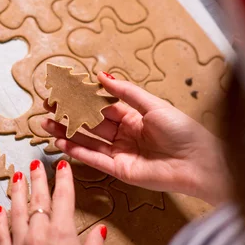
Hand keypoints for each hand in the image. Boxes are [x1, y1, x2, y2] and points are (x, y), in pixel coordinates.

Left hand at [0, 160, 105, 244]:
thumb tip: (99, 232)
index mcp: (62, 233)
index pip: (63, 197)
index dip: (64, 179)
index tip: (62, 166)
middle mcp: (39, 234)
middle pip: (38, 199)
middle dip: (37, 179)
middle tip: (34, 164)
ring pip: (16, 212)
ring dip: (16, 192)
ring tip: (16, 177)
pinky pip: (1, 235)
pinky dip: (0, 220)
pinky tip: (0, 209)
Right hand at [42, 72, 229, 205]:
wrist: (199, 162)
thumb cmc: (183, 131)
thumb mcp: (153, 104)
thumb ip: (125, 92)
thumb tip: (102, 75)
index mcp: (133, 117)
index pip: (101, 106)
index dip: (81, 100)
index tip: (62, 92)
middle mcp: (124, 135)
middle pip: (90, 124)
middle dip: (69, 116)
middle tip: (47, 108)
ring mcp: (121, 153)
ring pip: (88, 141)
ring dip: (67, 133)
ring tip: (45, 124)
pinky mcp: (120, 170)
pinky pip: (94, 159)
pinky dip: (77, 151)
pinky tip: (61, 142)